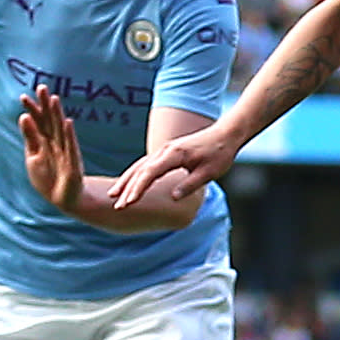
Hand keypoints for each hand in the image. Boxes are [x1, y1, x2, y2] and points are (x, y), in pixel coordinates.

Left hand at [15, 85, 84, 211]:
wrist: (62, 199)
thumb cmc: (47, 178)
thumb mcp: (33, 157)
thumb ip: (30, 138)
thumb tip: (23, 116)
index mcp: (44, 141)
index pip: (37, 121)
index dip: (32, 109)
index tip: (23, 96)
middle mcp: (55, 142)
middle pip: (49, 120)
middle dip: (45, 104)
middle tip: (41, 87)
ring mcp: (65, 151)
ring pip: (59, 130)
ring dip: (57, 114)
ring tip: (54, 99)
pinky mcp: (72, 163)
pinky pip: (70, 147)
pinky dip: (68, 135)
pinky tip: (67, 122)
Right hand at [108, 122, 239, 213]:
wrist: (225, 134)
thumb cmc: (219, 153)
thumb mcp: (209, 173)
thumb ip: (190, 185)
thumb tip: (173, 198)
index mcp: (175, 154)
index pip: (151, 173)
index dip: (138, 189)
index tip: (128, 203)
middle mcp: (166, 150)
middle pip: (141, 169)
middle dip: (127, 187)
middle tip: (117, 205)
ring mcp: (165, 150)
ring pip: (140, 166)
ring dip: (127, 180)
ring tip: (114, 195)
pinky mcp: (166, 152)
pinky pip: (146, 164)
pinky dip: (135, 174)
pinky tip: (128, 184)